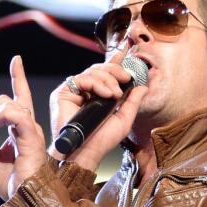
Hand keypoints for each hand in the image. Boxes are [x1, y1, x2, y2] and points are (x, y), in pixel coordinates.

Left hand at [0, 55, 48, 200]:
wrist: (22, 200)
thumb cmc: (10, 184)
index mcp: (20, 130)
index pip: (20, 98)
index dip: (18, 78)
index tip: (16, 60)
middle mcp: (28, 126)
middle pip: (4, 100)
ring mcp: (31, 130)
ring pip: (6, 104)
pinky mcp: (30, 136)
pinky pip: (13, 113)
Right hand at [48, 50, 145, 171]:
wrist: (85, 153)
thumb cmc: (101, 141)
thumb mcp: (124, 119)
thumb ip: (133, 102)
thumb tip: (142, 87)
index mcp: (97, 97)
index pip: (105, 74)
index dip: (114, 63)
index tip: (125, 53)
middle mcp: (84, 93)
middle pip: (99, 69)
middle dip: (115, 71)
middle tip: (126, 78)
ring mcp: (74, 92)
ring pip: (92, 71)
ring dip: (108, 79)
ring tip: (115, 94)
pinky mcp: (64, 93)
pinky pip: (82, 78)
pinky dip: (97, 83)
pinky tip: (106, 94)